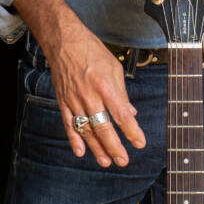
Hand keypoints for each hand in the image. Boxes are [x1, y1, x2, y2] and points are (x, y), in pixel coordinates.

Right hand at [42, 24, 144, 168]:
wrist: (65, 42)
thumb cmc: (92, 52)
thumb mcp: (114, 69)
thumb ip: (122, 94)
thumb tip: (131, 114)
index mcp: (105, 85)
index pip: (121, 115)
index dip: (132, 131)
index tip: (140, 143)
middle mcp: (89, 95)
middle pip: (103, 127)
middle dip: (115, 147)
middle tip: (123, 160)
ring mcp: (74, 100)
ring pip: (86, 129)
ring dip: (96, 148)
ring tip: (106, 161)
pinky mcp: (63, 101)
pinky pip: (68, 124)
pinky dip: (74, 139)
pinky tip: (81, 152)